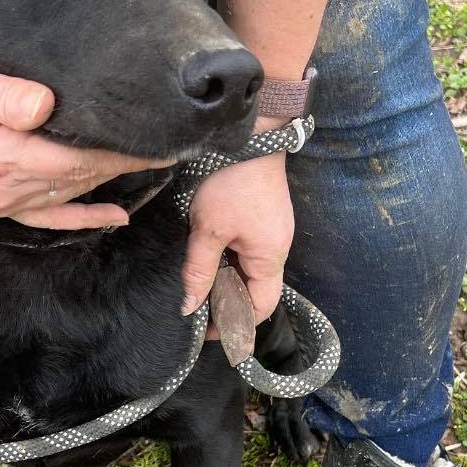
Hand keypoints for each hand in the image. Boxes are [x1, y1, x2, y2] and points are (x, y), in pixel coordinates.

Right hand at [0, 51, 170, 229]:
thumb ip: (1, 94)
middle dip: (123, 164)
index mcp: (1, 154)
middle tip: (165, 148)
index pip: (74, 157)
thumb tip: (43, 105)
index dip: (116, 152)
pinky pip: (46, 219)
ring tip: (148, 168)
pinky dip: (81, 220)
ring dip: (108, 184)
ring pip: (67, 197)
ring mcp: (0, 200)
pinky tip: (113, 217)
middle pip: (77, 178)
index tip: (155, 140)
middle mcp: (5, 185)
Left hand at [180, 136, 294, 323]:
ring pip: (250, 271)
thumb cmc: (230, 182)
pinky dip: (229, 261)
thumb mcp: (208, 230)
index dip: (235, 323)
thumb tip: (188, 306)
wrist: (250, 136)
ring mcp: (272, 232)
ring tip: (199, 286)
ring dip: (227, 281)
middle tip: (197, 310)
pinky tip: (208, 259)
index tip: (207, 330)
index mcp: (270, 258)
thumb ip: (198, 270)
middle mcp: (277, 248)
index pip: (259, 307)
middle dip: (229, 304)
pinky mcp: (263, 217)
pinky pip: (248, 251)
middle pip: (255, 291)